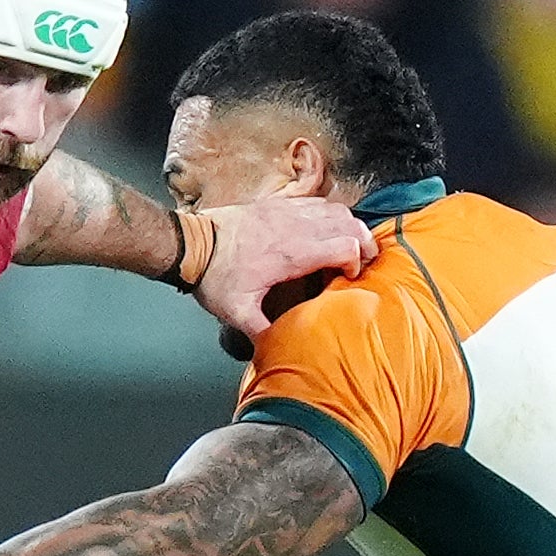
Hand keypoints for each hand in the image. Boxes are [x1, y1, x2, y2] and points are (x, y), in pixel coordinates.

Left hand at [192, 195, 373, 346]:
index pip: (345, 246)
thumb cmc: (214, 275)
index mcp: (291, 253)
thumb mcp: (237, 311)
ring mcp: (287, 211)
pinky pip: (316, 202)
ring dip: (349, 227)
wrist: (192, 243)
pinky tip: (324, 230)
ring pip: (336, 209)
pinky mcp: (278, 203)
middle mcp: (295, 226)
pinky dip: (330, 214)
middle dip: (363, 243)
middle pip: (349, 224)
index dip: (356, 263)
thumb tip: (276, 353)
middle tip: (362, 262)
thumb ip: (261, 332)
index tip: (348, 278)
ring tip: (349, 245)